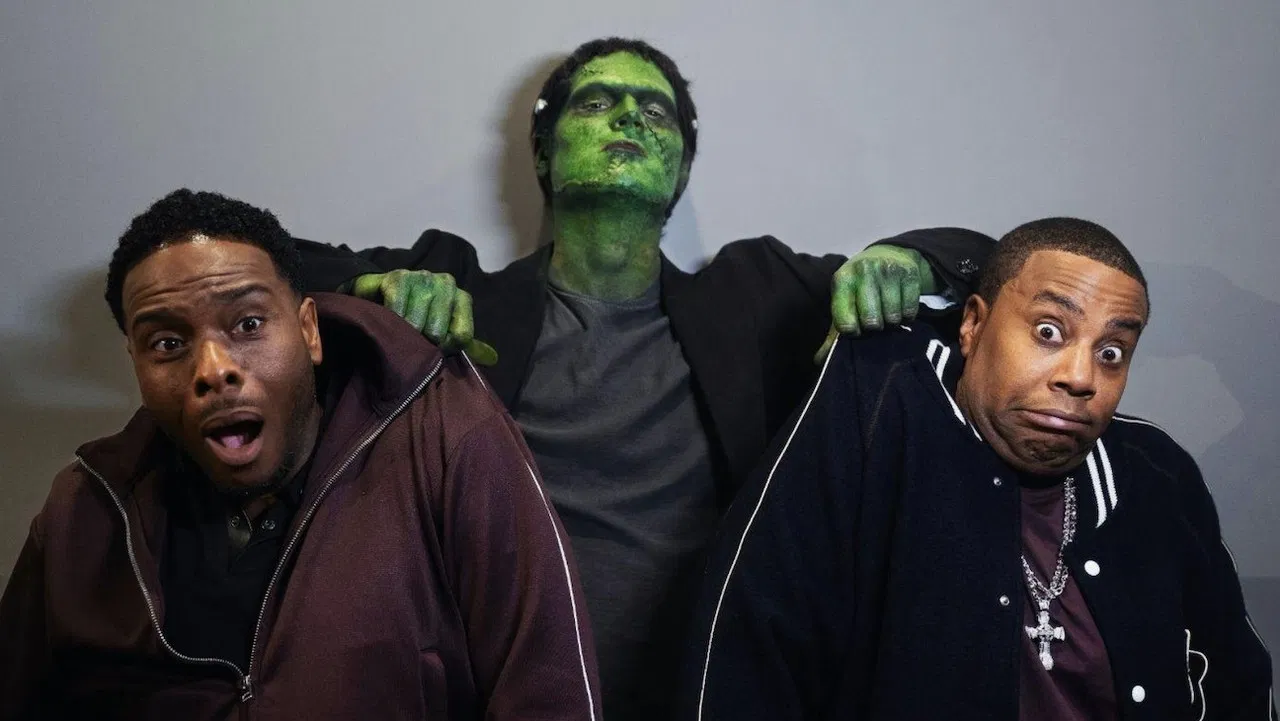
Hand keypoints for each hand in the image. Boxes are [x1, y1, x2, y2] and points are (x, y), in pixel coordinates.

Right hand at [343, 270, 497, 365]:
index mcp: (462, 297)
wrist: (383, 291)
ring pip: (416, 324)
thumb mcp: (445, 330)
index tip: (433, 348)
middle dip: (421, 342)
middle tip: (411, 337)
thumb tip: (493, 359)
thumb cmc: (419, 315)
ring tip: (398, 330)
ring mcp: (423, 277)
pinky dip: (391, 321)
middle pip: (437, 333)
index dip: (445, 350)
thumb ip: (466, 345)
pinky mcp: (399, 276)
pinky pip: (397, 311)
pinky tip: (388, 319)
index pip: (462, 337)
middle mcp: (447, 283)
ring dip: (404, 334)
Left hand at [814, 245, 936, 362]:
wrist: (887, 255)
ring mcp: (888, 270)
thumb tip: (819, 361)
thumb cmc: (860, 287)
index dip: (852, 331)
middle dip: (874, 327)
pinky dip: (907, 316)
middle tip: (874, 322)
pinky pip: (910, 310)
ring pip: (893, 317)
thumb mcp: (844, 303)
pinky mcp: (909, 273)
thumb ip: (833, 334)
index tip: (856, 329)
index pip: (845, 321)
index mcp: (842, 280)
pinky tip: (900, 308)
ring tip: (887, 314)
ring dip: (891, 323)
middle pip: (871, 321)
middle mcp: (864, 271)